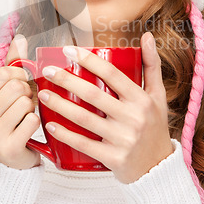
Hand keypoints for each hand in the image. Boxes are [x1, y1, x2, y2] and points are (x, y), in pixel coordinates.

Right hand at [0, 35, 40, 169]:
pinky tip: (28, 129)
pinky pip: (33, 120)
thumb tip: (20, 38)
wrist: (12, 159)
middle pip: (16, 87)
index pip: (3, 73)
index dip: (20, 74)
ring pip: (25, 102)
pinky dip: (36, 122)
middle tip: (26, 103)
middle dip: (28, 92)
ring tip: (26, 116)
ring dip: (32, 108)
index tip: (22, 83)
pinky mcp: (8, 148)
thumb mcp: (5, 93)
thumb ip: (12, 65)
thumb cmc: (10, 120)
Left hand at [38, 32, 173, 182]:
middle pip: (94, 95)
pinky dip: (66, 135)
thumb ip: (152, 65)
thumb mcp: (158, 96)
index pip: (112, 74)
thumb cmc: (155, 127)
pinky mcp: (114, 158)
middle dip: (67, 80)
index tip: (69, 51)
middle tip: (48, 71)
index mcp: (142, 99)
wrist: (159, 168)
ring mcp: (124, 139)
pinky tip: (50, 126)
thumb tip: (148, 36)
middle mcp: (134, 118)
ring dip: (61, 105)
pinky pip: (85, 145)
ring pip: (85, 119)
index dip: (89, 60)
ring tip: (43, 94)